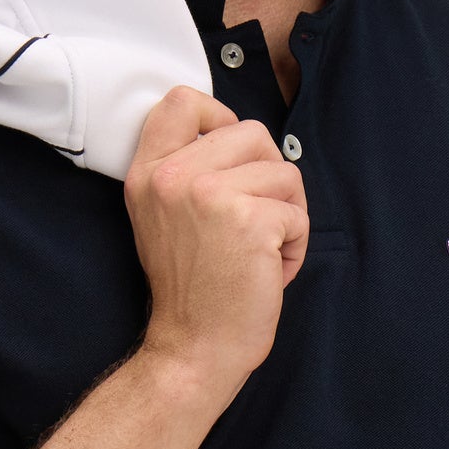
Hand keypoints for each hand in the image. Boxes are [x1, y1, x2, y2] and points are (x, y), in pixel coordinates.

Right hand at [125, 85, 310, 398]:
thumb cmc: (192, 289)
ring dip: (286, 215)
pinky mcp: (250, 220)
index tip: (230, 163)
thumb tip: (238, 137)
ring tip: (259, 252)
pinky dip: (296, 246)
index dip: (220, 119)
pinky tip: (269, 271)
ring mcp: (210, 195)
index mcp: (148, 173)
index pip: (182, 100)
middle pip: (252, 133)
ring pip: (285, 172)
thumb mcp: (164, 217)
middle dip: (268, 178)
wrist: (194, 349)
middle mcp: (173, 177)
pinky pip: (299, 214)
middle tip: (251, 225)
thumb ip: (187, 170)